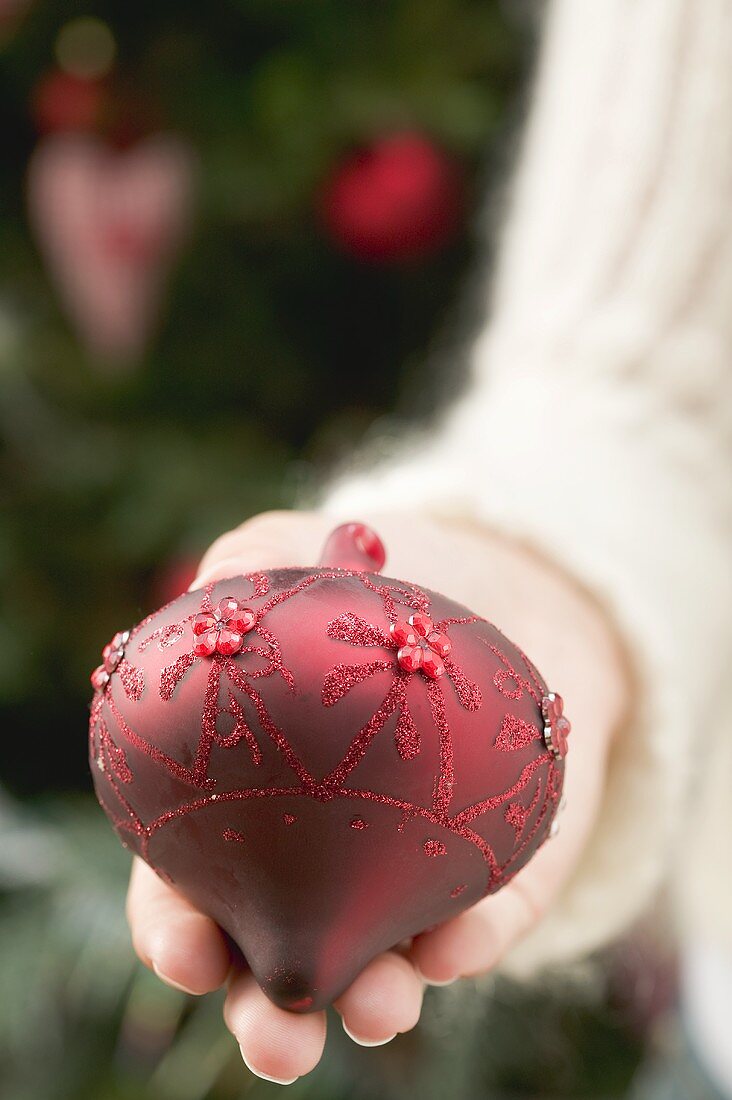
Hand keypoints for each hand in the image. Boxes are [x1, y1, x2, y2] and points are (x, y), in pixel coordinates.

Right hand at [126, 510, 628, 1083]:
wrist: (499, 590)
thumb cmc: (372, 580)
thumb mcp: (289, 553)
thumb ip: (236, 572)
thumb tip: (203, 604)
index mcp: (248, 806)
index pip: (193, 886)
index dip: (179, 928)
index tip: (186, 951)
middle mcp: (322, 857)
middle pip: (282, 955)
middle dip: (271, 1013)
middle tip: (277, 1040)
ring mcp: (407, 873)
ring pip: (381, 963)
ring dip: (374, 1002)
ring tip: (380, 1007)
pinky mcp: (495, 873)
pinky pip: (483, 920)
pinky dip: (468, 940)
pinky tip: (457, 944)